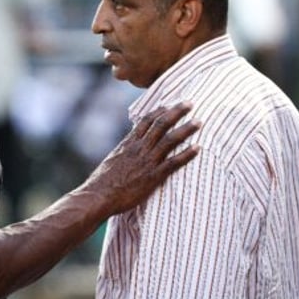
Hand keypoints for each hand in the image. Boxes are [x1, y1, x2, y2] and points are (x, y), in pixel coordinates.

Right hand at [85, 101, 199, 215]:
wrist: (99, 196)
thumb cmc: (103, 182)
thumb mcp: (112, 161)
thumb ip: (123, 153)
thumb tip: (127, 150)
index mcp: (128, 143)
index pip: (146, 121)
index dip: (159, 111)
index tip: (169, 104)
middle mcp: (139, 148)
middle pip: (160, 124)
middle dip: (176, 112)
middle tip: (190, 103)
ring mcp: (147, 161)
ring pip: (170, 140)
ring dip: (186, 129)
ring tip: (199, 122)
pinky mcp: (153, 176)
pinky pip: (173, 162)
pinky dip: (186, 155)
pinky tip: (198, 149)